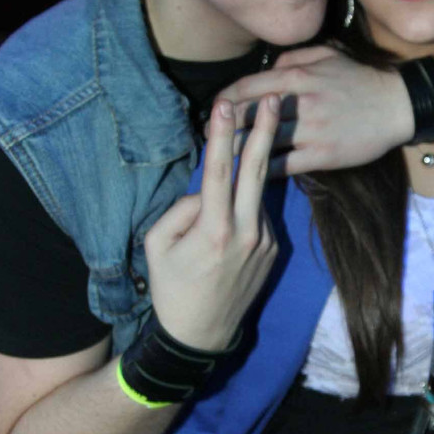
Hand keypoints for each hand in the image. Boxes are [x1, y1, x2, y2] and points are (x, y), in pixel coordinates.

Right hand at [144, 95, 279, 349]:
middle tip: (277, 97)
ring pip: (255, 195)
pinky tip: (231, 222)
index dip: (222, 136)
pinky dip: (246, 208)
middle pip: (258, 171)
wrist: (202, 336)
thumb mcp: (157, 247)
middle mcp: (246, 233)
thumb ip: (180, 210)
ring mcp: (265, 242)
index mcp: (214, 231)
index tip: (225, 106)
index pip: (219, 172)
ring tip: (246, 149)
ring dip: (251, 171)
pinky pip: (257, 216)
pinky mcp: (274, 250)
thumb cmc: (172, 289)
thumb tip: (205, 192)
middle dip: (266, 130)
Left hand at [216, 45, 413, 175]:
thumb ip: (292, 57)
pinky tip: (251, 172)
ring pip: (260, 143)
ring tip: (225, 155)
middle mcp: (299, 103)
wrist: (397, 105)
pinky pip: (282, 165)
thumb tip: (266, 68)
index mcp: (297, 75)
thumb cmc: (360, 79)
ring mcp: (310, 131)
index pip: (246, 87)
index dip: (224, 99)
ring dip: (238, 150)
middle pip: (247, 117)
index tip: (214, 108)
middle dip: (222, 126)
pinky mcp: (321, 155)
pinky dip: (262, 169)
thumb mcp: (327, 54)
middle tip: (210, 134)